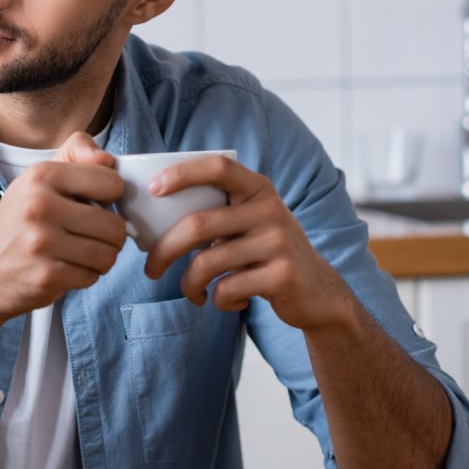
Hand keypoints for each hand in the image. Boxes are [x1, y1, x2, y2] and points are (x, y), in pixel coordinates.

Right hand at [0, 131, 125, 319]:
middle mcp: (40, 205)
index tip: (93, 204)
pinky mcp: (46, 275)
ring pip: (108, 254)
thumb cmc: (20, 223)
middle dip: (110, 236)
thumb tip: (107, 158)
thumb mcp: (39, 178)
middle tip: (90, 237)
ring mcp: (42, 242)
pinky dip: (84, 276)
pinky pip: (92, 277)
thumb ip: (75, 155)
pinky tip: (65, 269)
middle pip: (115, 225)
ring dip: (100, 259)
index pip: (111, 182)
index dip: (109, 197)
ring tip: (79, 253)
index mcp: (41, 175)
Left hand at [142, 155, 355, 331]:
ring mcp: (278, 242)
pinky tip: (228, 300)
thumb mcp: (249, 223)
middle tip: (150, 269)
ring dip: (189, 284)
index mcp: (258, 189)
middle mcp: (270, 210)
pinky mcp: (281, 275)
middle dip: (164, 250)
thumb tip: (155, 220)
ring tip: (193, 292)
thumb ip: (217, 214)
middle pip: (198, 225)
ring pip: (207, 263)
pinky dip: (217, 300)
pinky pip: (226, 289)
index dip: (183, 173)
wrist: (318, 291)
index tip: (153, 189)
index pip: (219, 167)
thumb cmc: (266, 253)